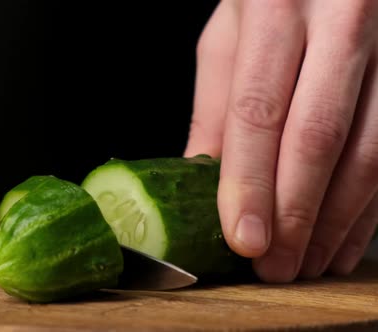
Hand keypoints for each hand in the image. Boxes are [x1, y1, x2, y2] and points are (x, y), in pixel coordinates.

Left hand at [185, 0, 377, 281]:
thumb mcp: (229, 31)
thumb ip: (217, 101)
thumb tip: (202, 175)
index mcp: (278, 6)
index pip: (259, 110)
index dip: (251, 182)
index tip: (244, 239)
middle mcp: (343, 20)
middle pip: (318, 137)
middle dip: (296, 215)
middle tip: (275, 266)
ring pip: (370, 151)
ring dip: (337, 221)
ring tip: (308, 262)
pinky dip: (370, 205)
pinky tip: (346, 237)